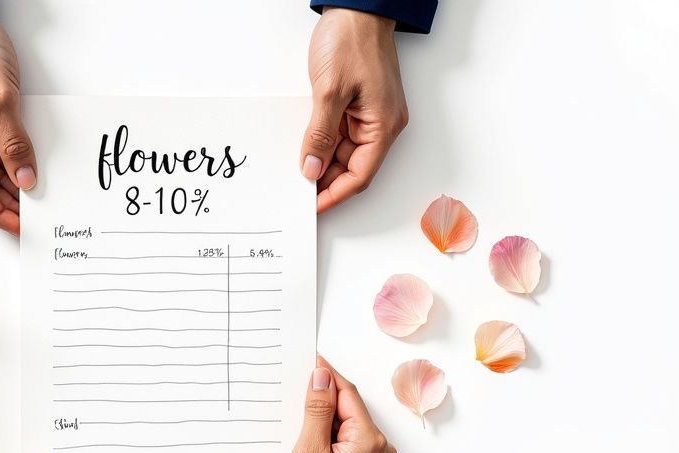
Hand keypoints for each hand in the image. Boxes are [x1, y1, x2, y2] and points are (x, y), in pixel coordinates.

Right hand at [283, 357, 397, 452]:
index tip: (307, 359)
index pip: (346, 392)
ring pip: (347, 424)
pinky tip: (310, 445)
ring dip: (324, 419)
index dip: (325, 374)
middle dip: (322, 397)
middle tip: (292, 391)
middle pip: (348, 406)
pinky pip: (349, 441)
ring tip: (297, 426)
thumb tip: (321, 377)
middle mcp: (379, 448)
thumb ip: (317, 413)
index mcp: (368, 440)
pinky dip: (329, 437)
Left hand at [302, 8, 407, 212]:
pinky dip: (322, 144)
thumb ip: (320, 134)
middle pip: (351, 168)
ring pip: (344, 153)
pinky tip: (303, 148)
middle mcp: (381, 125)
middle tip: (295, 192)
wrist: (357, 7)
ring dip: (321, 163)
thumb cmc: (352, 40)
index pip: (359, 176)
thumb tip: (312, 169)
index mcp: (383, 126)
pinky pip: (340, 134)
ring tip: (295, 172)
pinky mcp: (358, 105)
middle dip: (325, 181)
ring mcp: (370, 115)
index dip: (334, 195)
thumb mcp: (329, 91)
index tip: (312, 207)